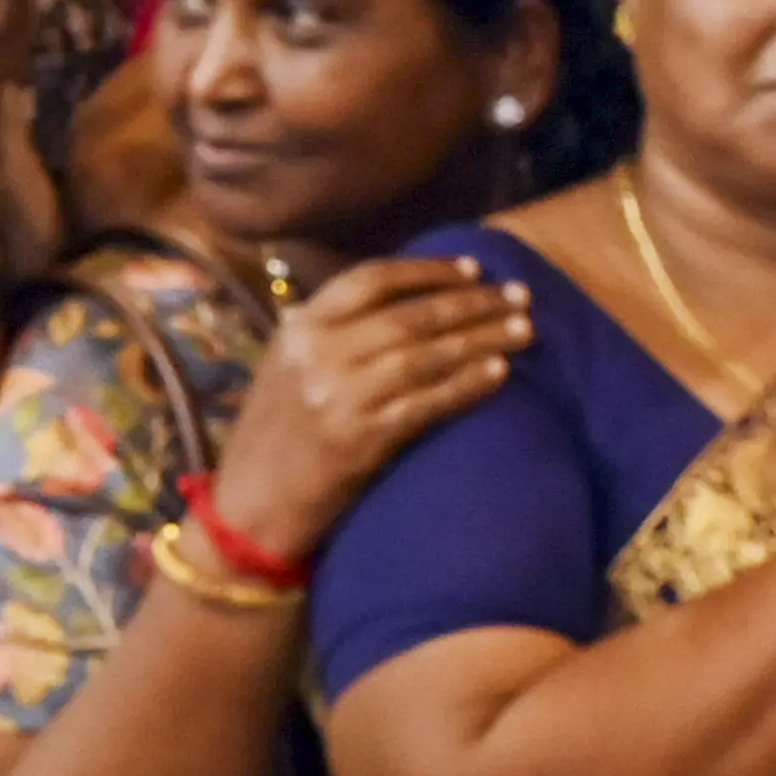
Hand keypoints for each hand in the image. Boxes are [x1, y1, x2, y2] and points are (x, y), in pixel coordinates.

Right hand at [203, 253, 530, 567]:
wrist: (249, 507)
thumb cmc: (273, 436)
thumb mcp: (285, 368)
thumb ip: (325, 332)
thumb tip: (387, 299)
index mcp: (298, 329)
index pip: (370, 280)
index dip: (428, 271)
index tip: (476, 269)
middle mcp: (317, 354)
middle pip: (408, 316)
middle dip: (471, 303)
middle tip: (519, 296)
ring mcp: (338, 396)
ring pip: (423, 355)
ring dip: (481, 339)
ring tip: (525, 330)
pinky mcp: (361, 439)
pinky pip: (426, 402)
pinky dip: (467, 385)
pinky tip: (500, 373)